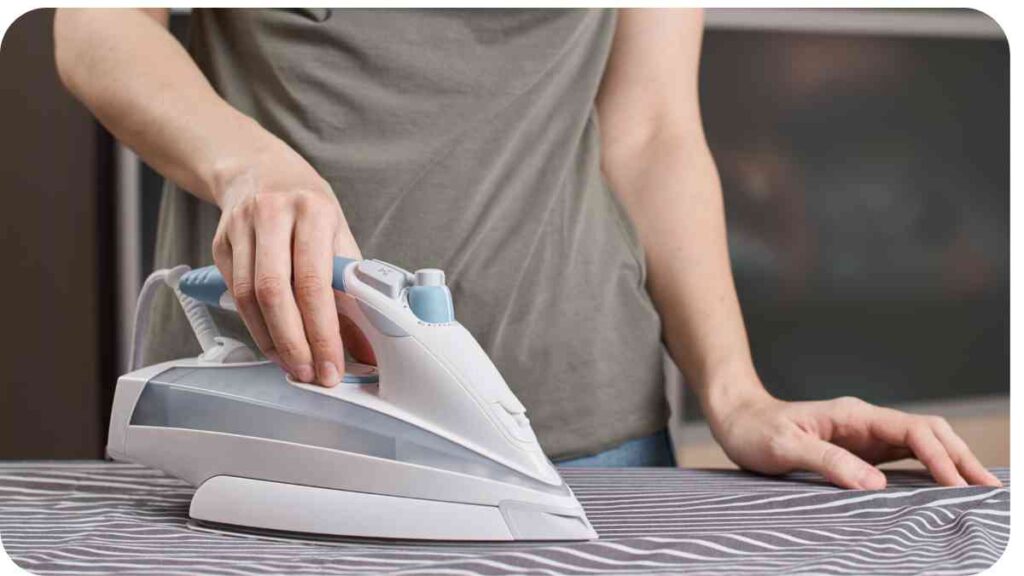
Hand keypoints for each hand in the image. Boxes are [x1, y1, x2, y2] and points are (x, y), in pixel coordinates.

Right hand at [210, 138, 365, 386]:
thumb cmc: (309, 209)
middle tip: (311, 374)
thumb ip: (352, 287)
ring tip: (294, 364)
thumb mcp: (339, 236)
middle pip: (276, 293)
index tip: (333, 363)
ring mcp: (241, 228)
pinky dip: (256, 326)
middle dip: (295, 343)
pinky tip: (274, 342)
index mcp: (313, 211)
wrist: (261, 171)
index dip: (324, 330)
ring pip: (250, 298)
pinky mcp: (219, 243)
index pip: (315, 281)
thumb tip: (366, 344)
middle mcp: (273, 215)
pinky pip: (237, 294)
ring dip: (273, 340)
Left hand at [709, 389, 1001, 489]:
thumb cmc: (756, 431)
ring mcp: (865, 435)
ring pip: (922, 444)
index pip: (913, 431)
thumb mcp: (787, 447)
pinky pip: (903, 458)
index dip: (940, 458)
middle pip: (929, 433)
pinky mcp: (859, 450)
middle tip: (990, 490)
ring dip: (951, 464)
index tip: (957, 487)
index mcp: (854, 415)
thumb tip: (875, 485)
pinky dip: (929, 470)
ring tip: (979, 492)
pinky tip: (943, 488)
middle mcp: (866, 422)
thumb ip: (829, 462)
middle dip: (962, 458)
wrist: (737, 418)